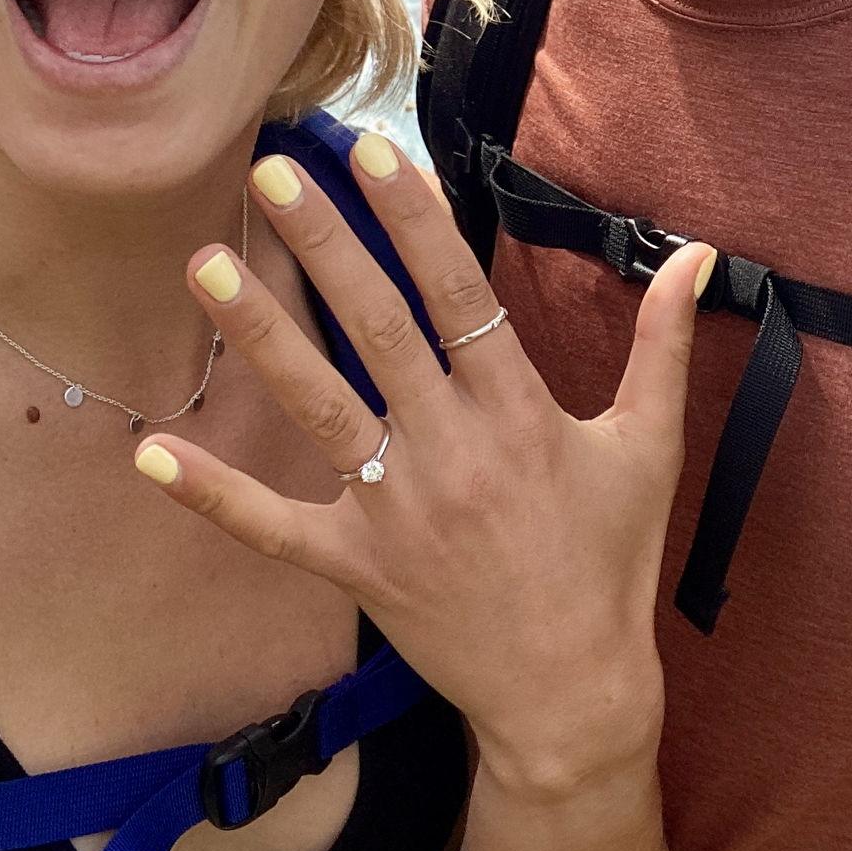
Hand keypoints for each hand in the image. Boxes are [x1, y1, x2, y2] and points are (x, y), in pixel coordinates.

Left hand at [136, 131, 712, 796]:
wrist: (573, 696)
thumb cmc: (612, 563)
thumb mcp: (651, 448)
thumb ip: (664, 345)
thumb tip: (699, 255)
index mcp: (520, 413)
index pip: (460, 294)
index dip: (416, 221)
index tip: (376, 153)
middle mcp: (451, 451)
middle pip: (378, 328)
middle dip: (325, 245)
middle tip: (272, 171)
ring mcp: (396, 510)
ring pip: (319, 405)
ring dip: (262, 332)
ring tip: (206, 263)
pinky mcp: (358, 567)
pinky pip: (274, 527)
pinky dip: (214, 494)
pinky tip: (152, 451)